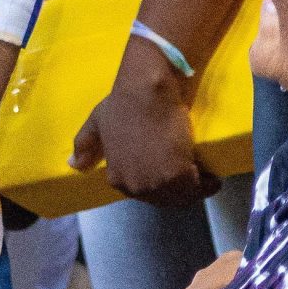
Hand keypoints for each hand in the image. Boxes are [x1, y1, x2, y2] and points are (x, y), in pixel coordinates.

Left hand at [71, 54, 214, 207]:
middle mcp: (135, 187)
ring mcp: (157, 183)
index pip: (145, 194)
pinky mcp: (179, 174)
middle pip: (165, 199)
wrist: (147, 89)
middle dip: (179, 191)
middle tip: (193, 177)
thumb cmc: (123, 102)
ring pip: (183, 196)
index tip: (174, 175)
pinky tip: (214, 178)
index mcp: (117, 179)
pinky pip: (197, 187)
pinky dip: (207, 184)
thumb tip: (73, 165)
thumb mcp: (97, 123)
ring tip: (207, 179)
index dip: (161, 184)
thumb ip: (85, 144)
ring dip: (195, 190)